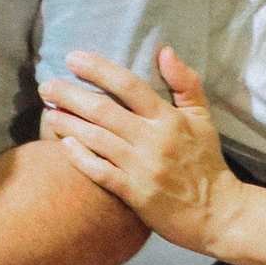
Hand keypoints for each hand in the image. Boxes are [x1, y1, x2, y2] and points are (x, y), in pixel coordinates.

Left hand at [38, 47, 247, 255]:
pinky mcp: (135, 194)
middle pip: (103, 110)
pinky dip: (79, 157)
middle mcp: (153, 140)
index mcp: (169, 118)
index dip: (98, 69)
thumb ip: (186, 83)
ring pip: (96, 139)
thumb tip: (165, 50)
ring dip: (68, 123)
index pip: (129, 85)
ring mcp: (142, 168)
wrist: (219, 214)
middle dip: (70, 95)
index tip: (72, 59)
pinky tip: (62, 145)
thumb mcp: (203, 119)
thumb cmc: (206, 162)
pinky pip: (100, 172)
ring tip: (48, 112)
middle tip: (46, 86)